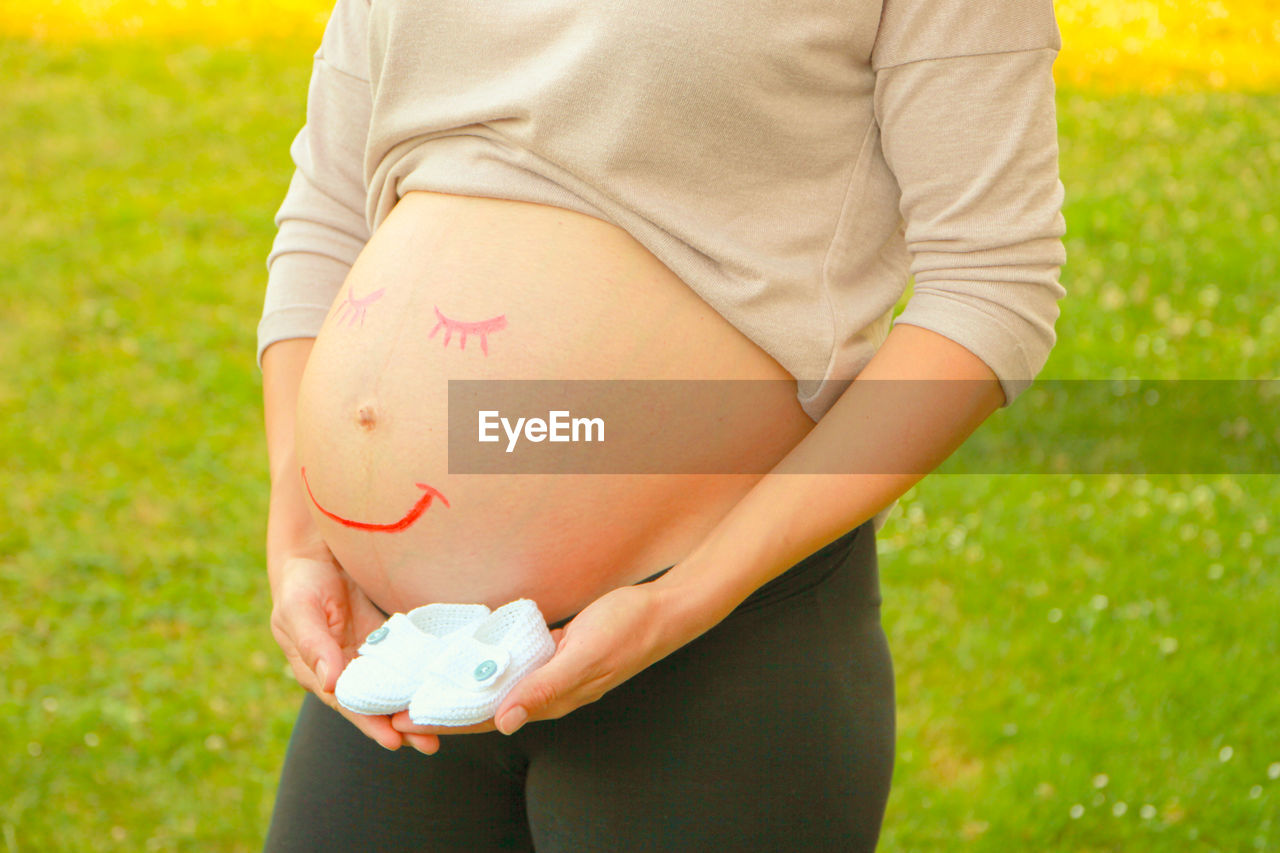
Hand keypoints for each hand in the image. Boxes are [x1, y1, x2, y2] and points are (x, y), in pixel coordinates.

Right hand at [269, 550, 440, 753]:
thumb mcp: (299, 610)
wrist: (316, 554)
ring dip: (414, 703)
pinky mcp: (386, 638)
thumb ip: (313, 645)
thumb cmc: (300, 583)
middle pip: (375, 703)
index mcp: (320, 672)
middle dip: (400, 724)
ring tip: (443, 722)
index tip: (394, 742)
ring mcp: (367, 655)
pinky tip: (441, 683)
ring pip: (394, 686)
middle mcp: (346, 669)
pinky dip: (420, 673)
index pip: (348, 704)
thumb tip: (330, 683)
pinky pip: (405, 659)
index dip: (370, 724)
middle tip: (430, 744)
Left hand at [390, 578, 704, 739]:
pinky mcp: (557, 650)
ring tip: (421, 683)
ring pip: (495, 684)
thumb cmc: (629, 629)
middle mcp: (548, 689)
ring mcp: (553, 670)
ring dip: (459, 686)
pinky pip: (513, 662)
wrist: (666, 609)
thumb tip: (504, 722)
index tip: (402, 719)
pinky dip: (486, 662)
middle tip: (396, 703)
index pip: (485, 717)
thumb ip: (547, 687)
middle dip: (441, 708)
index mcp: (552, 697)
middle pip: (483, 705)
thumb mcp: (586, 655)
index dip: (444, 720)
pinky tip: (467, 654)